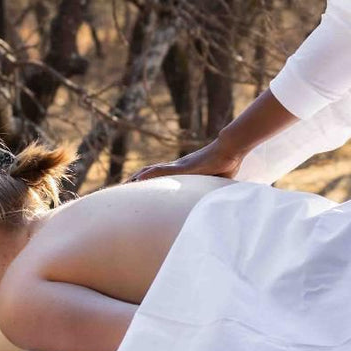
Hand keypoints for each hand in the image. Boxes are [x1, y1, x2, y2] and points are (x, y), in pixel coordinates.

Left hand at [127, 138, 243, 182]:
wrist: (230, 149)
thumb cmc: (225, 164)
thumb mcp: (215, 182)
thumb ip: (210, 189)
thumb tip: (213, 201)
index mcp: (182, 171)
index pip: (159, 176)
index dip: (146, 181)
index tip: (134, 189)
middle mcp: (177, 167)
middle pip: (149, 172)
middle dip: (134, 181)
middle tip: (120, 190)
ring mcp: (179, 166)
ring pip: (151, 171)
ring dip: (137, 178)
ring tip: (123, 186)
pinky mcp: (184, 167)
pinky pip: (162, 171)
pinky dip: (149, 175)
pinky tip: (138, 179)